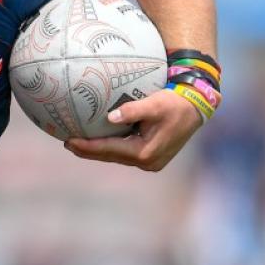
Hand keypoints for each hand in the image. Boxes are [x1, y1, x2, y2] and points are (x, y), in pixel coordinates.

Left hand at [63, 89, 201, 170]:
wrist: (197, 108)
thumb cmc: (176, 103)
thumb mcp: (155, 104)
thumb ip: (132, 110)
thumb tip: (109, 117)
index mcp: (146, 153)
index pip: (109, 150)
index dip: (87, 146)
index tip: (69, 141)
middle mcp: (147, 161)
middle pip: (110, 156)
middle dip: (87, 151)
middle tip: (67, 142)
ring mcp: (150, 161)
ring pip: (116, 156)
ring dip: (97, 151)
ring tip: (76, 144)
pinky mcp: (151, 157)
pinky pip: (123, 152)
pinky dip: (109, 147)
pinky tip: (96, 141)